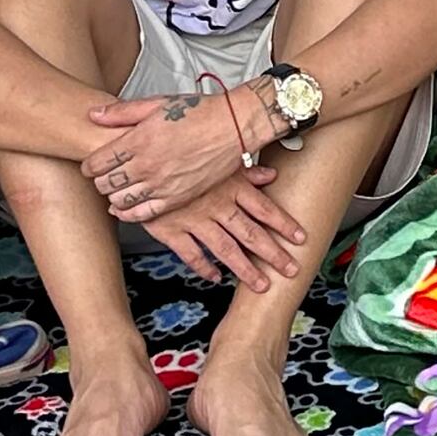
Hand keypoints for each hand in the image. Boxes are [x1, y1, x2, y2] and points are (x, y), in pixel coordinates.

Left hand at [82, 90, 262, 221]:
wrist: (232, 127)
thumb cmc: (197, 112)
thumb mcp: (156, 104)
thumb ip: (121, 112)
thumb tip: (93, 114)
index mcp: (139, 140)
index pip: (99, 162)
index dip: (89, 165)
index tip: (91, 164)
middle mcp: (148, 166)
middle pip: (107, 183)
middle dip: (99, 180)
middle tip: (102, 176)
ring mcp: (162, 185)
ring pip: (121, 200)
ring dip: (112, 196)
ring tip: (115, 189)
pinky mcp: (177, 198)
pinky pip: (144, 214)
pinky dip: (128, 214)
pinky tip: (123, 209)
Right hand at [142, 168, 305, 291]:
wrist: (136, 157)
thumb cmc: (177, 151)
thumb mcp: (215, 155)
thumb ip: (245, 170)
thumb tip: (271, 174)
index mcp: (229, 185)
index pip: (264, 208)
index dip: (284, 224)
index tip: (300, 238)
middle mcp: (215, 205)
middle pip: (251, 234)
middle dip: (273, 254)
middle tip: (290, 270)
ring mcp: (193, 219)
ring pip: (225, 249)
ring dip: (245, 269)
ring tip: (261, 284)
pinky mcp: (170, 230)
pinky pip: (191, 254)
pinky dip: (204, 268)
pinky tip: (215, 277)